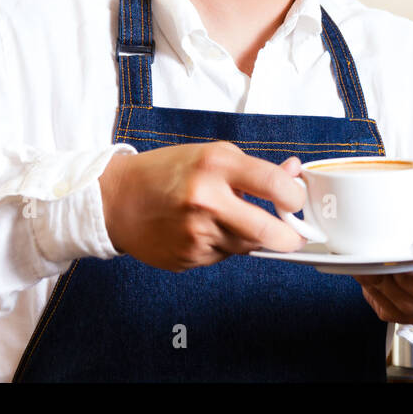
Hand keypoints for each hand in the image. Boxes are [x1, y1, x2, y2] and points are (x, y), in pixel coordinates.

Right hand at [98, 143, 305, 270]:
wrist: (115, 200)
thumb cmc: (163, 173)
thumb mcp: (210, 155)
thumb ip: (253, 169)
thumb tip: (293, 174)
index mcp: (214, 165)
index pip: (274, 185)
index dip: (295, 197)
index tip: (296, 201)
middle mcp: (206, 200)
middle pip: (268, 231)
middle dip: (290, 238)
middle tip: (296, 236)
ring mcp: (196, 233)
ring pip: (247, 246)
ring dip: (250, 237)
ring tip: (230, 219)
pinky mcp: (188, 258)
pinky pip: (223, 256)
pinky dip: (223, 245)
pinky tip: (202, 230)